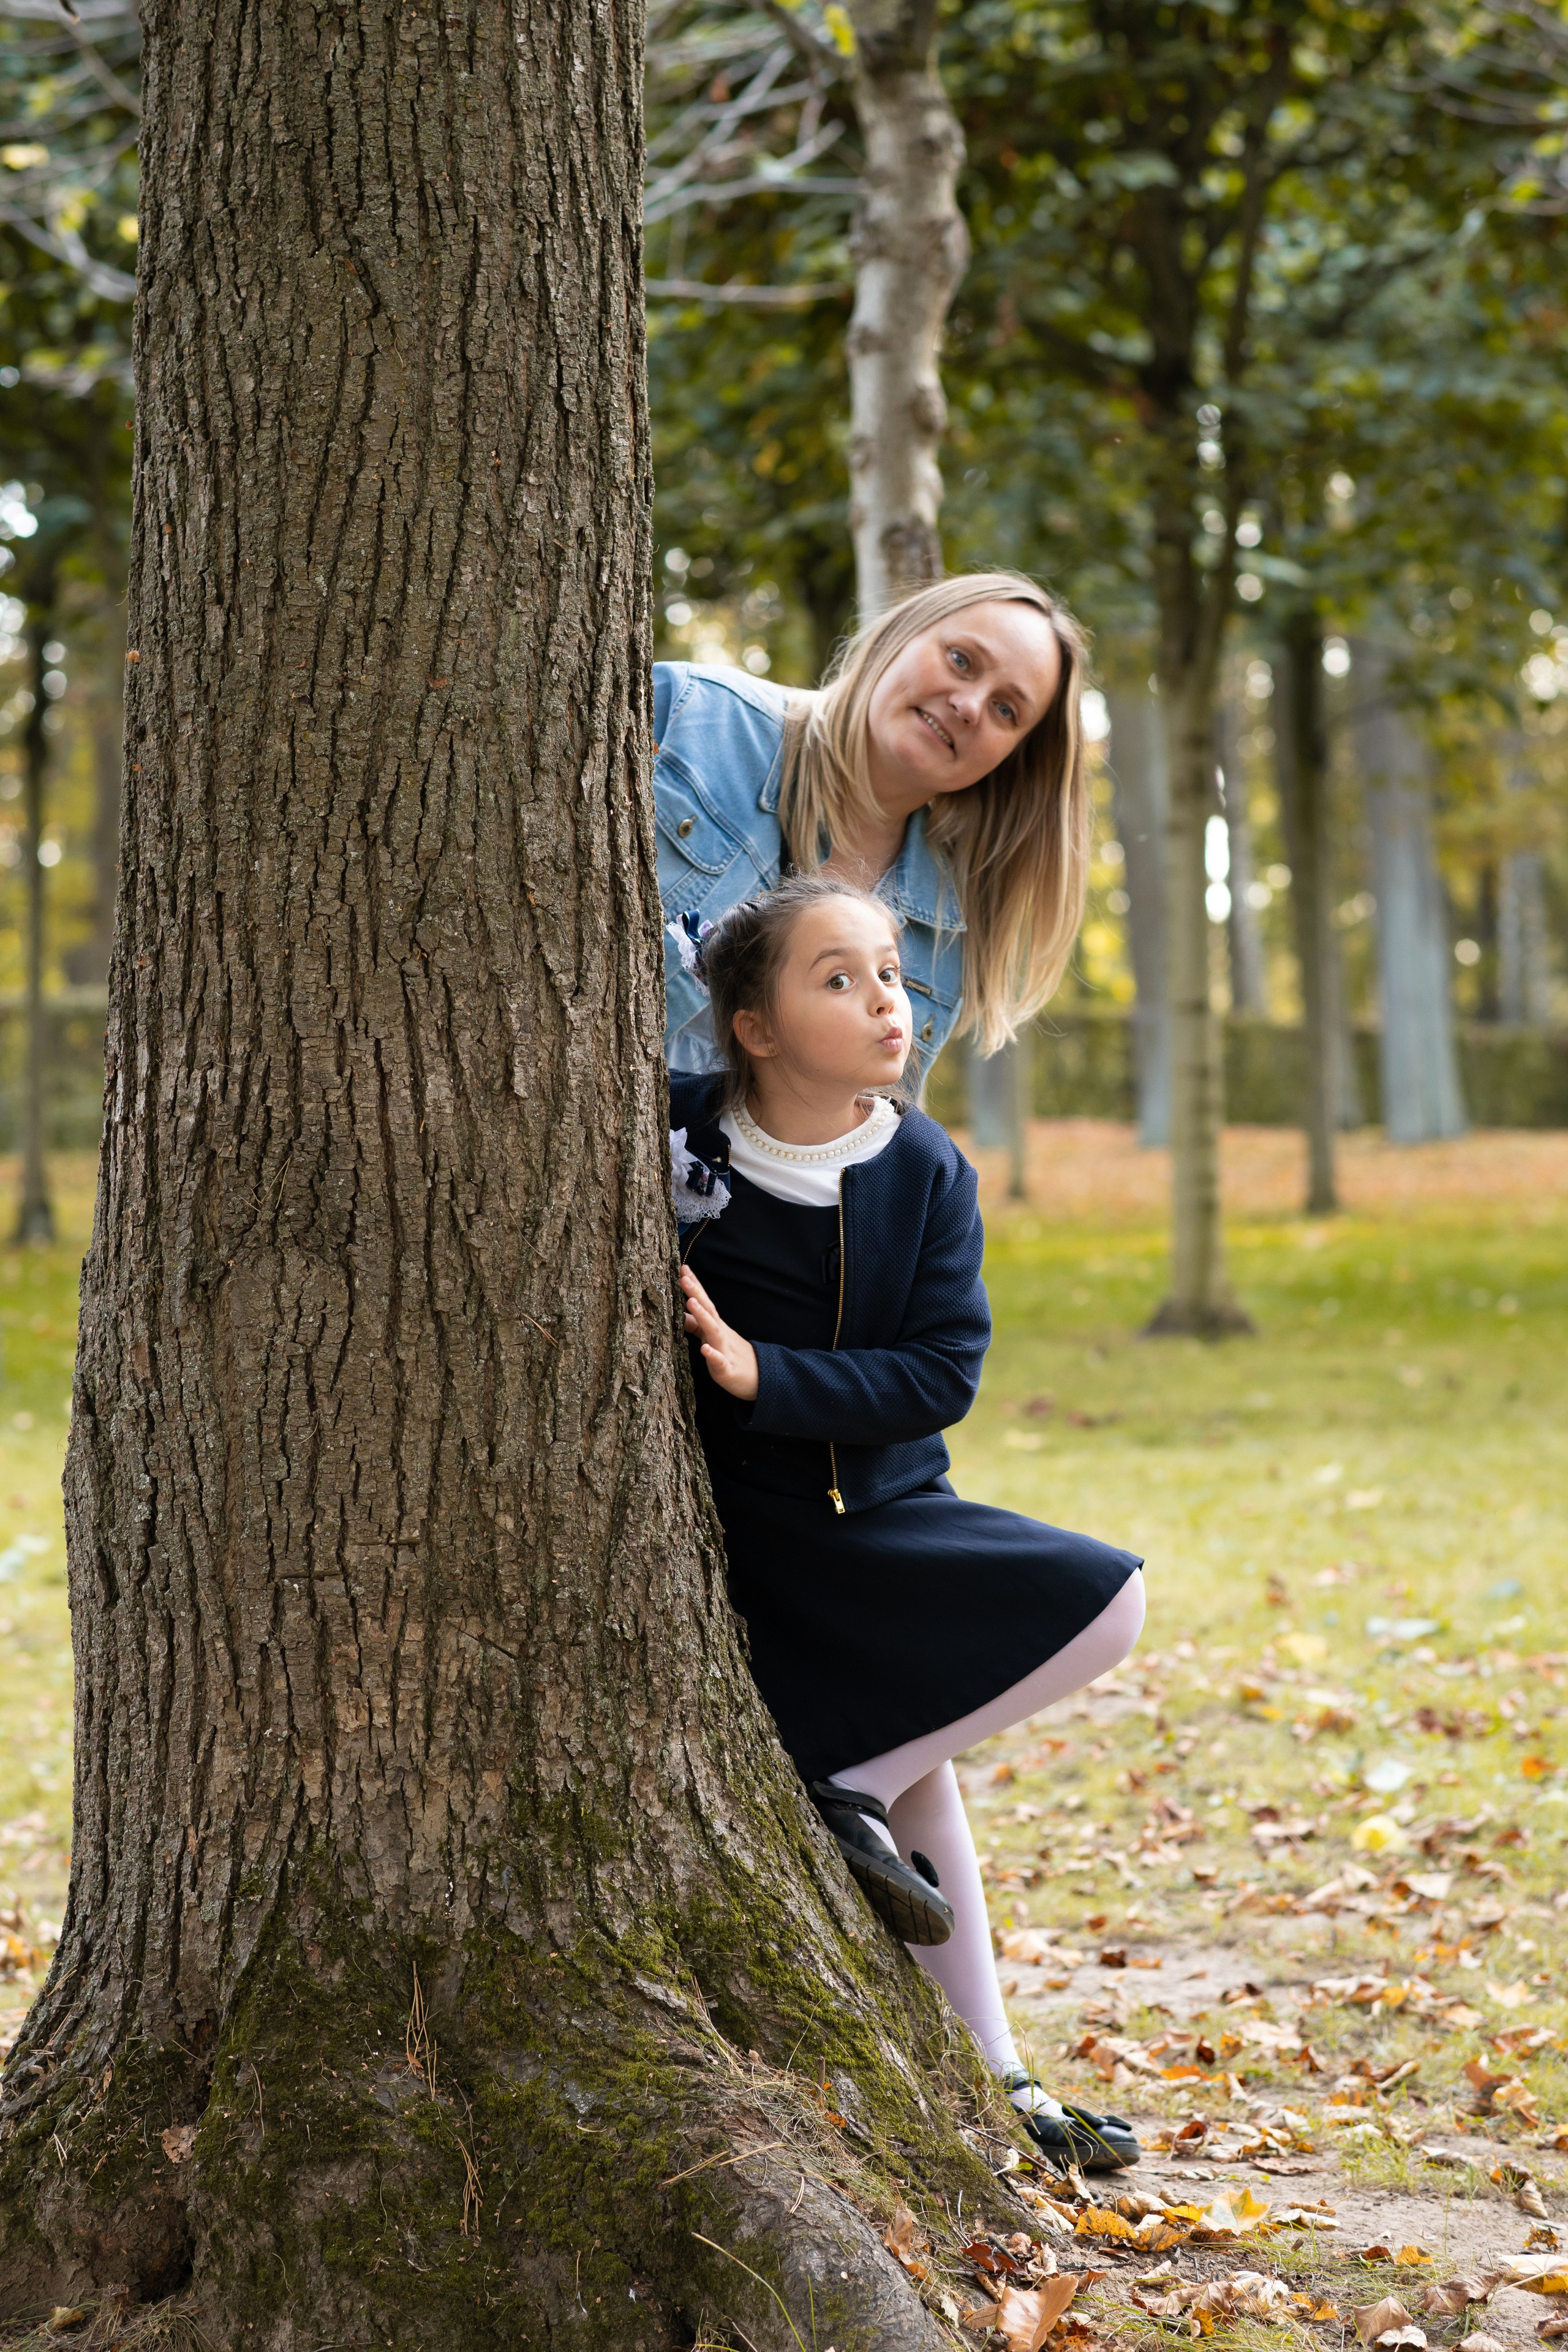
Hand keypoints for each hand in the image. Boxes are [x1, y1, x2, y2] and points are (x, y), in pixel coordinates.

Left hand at [680, 1267, 758, 1400]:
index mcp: (715, 1326)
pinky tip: (705, 1349)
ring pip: (713, 1331)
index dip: (694, 1286)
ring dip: (703, 1316)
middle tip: (684, 1277)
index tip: (683, 1268)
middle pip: (708, 1310)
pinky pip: (720, 1362)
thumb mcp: (713, 1338)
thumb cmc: (732, 1356)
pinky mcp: (728, 1369)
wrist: (760, 1378)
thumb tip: (680, 1314)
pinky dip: (713, 1355)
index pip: (704, 1302)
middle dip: (696, 1293)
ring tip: (691, 1301)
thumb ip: (697, 1326)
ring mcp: (725, 1350)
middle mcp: (720, 1334)